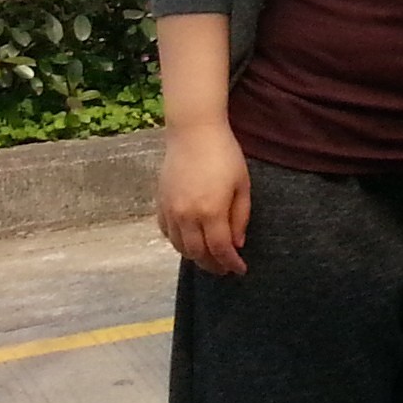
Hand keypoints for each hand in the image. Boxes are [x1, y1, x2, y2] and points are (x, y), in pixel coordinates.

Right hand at [156, 119, 249, 275]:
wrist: (193, 133)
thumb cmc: (225, 155)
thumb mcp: (242, 185)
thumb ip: (240, 217)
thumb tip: (237, 244)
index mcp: (211, 212)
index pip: (220, 249)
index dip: (231, 263)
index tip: (240, 270)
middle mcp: (187, 216)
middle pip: (198, 254)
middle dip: (213, 265)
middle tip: (225, 269)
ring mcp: (170, 211)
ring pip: (180, 247)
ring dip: (195, 257)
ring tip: (209, 258)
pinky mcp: (160, 204)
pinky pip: (168, 233)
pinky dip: (179, 243)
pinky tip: (190, 242)